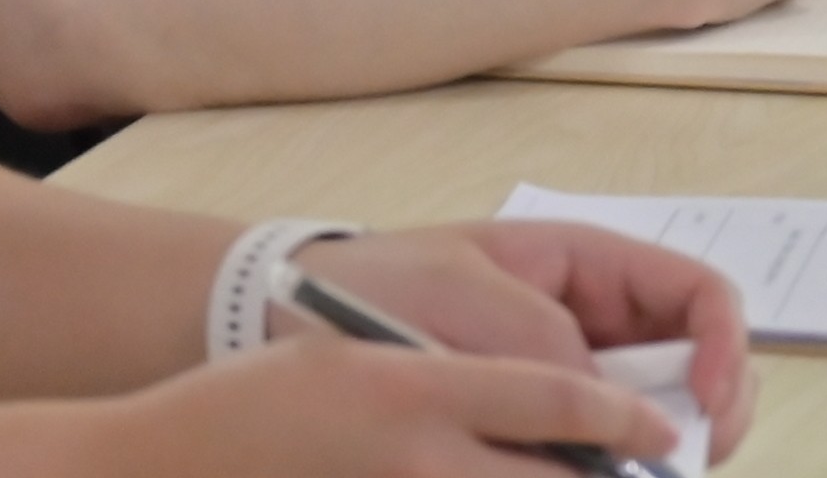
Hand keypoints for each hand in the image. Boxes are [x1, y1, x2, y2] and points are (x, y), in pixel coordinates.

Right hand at [114, 336, 684, 476]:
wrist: (160, 465)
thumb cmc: (261, 399)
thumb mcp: (364, 360)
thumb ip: (459, 385)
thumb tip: (562, 406)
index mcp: (420, 393)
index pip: (561, 405)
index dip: (630, 422)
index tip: (666, 435)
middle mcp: (422, 462)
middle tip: (645, 473)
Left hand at [301, 221, 755, 454]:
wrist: (295, 319)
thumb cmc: (380, 287)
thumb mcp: (460, 296)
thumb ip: (539, 341)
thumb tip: (611, 410)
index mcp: (589, 264)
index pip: (701, 294)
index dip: (725, 345)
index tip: (703, 403)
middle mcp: (598, 319)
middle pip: (702, 364)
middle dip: (712, 414)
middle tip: (684, 465)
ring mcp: (575, 374)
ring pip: (662, 417)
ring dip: (670, 450)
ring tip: (641, 476)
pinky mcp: (541, 425)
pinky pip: (603, 449)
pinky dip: (618, 468)